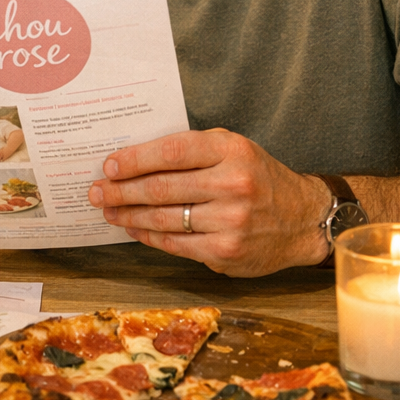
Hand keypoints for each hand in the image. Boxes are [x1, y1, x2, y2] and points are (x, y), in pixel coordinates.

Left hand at [87, 129, 330, 276]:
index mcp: (230, 149)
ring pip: (163, 218)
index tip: (109, 165)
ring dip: (128, 215)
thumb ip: (190, 151)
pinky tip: (134, 228)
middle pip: (161, 187)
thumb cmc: (258, 177)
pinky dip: (149, 236)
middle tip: (97, 191)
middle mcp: (232, 183)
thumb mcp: (231, 148)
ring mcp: (230, 221)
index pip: (170, 152)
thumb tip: (133, 160)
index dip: (134, 159)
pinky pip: (175, 243)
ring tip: (108, 210)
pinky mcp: (226, 251)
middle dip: (121, 190)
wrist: (302, 219)